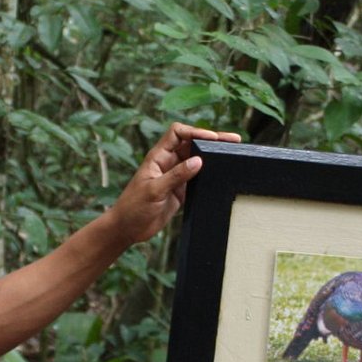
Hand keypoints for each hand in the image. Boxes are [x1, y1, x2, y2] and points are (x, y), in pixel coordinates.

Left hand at [107, 122, 240, 245]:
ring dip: (212, 157)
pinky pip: (198, 178)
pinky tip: (221, 174)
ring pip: (197, 160)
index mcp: (158, 157)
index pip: (178, 133)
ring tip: (233, 154)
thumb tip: (199, 161)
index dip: (195, 132)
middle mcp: (168, 163)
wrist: (127, 229)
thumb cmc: (133, 207)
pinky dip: (209, 175)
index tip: (212, 138)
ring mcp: (175, 176)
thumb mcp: (154, 190)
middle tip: (233, 140)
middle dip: (211, 141)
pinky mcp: (180, 191)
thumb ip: (177, 176)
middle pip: (192, 144)